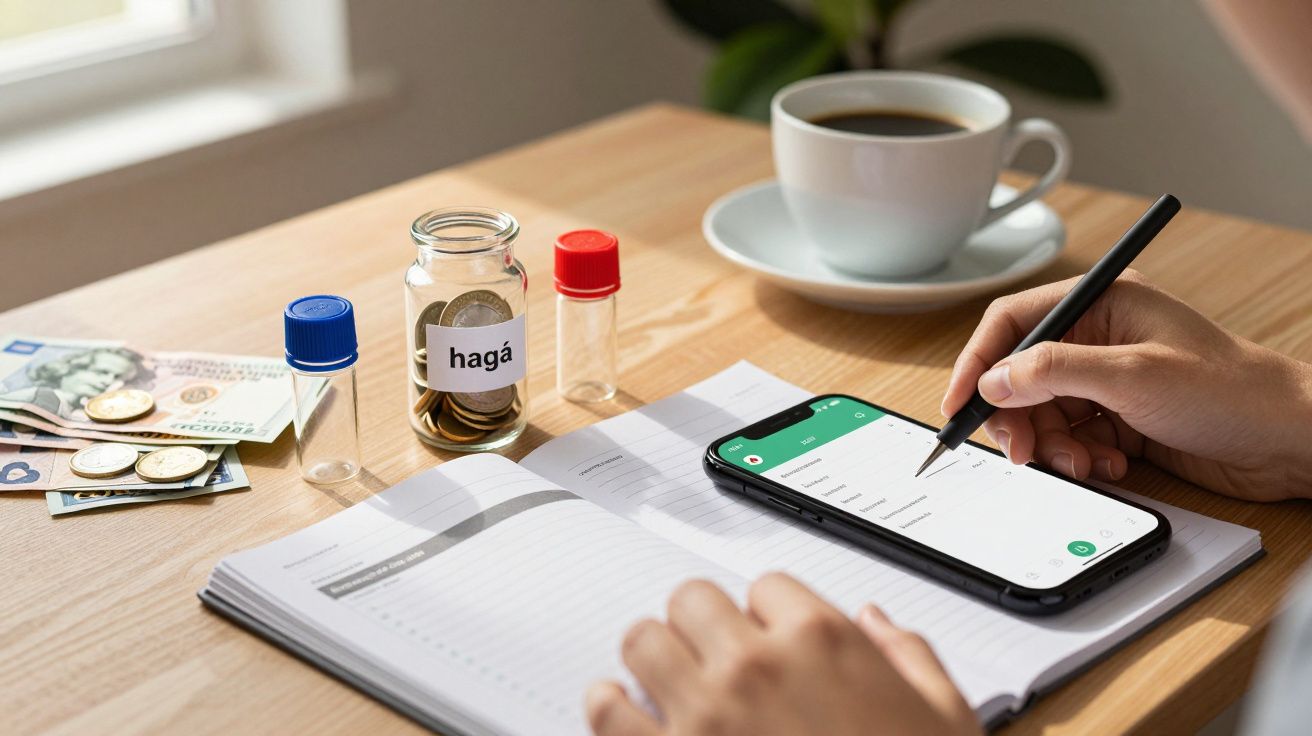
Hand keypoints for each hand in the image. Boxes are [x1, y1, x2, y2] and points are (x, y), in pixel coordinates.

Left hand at [585, 574, 979, 735]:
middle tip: (714, 653)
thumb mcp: (944, 717)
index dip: (768, 615)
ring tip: (668, 677)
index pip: (767, 586)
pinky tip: (626, 712)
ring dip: (654, 656)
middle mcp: (755, 664)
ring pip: (642, 640)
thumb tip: (878, 624)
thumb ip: (910, 658)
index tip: (771, 638)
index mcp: (822, 640)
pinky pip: (606, 707)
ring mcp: (705, 712)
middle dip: (703, 624)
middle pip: (693, 598)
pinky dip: (609, 704)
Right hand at [942, 271, 1311, 500]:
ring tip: (1083, 462)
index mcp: (1099, 304)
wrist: (1287, 440)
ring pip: (1041, 414)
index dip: (978, 362)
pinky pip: (1069, 439)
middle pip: (1020, 376)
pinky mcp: (1117, 418)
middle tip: (1022, 452)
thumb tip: (994, 380)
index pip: (1012, 323)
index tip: (958, 403)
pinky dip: (1078, 457)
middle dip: (1017, 418)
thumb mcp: (1132, 375)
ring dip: (1052, 445)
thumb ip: (1054, 372)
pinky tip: (1111, 463)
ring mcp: (1106, 380)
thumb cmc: (1230, 390)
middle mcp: (1096, 338)